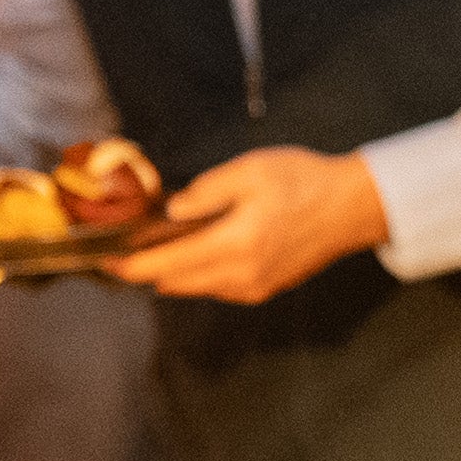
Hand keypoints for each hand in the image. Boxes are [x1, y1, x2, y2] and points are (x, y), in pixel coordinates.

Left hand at [116, 148, 386, 303]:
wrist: (352, 207)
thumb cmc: (303, 181)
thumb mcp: (249, 171)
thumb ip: (205, 192)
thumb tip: (172, 212)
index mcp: (234, 245)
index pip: (169, 264)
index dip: (133, 266)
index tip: (108, 262)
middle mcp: (242, 275)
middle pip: (179, 283)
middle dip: (148, 272)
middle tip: (124, 256)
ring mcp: (255, 287)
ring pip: (199, 288)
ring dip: (176, 274)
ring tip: (157, 252)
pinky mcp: (267, 288)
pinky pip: (221, 288)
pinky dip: (201, 276)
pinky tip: (198, 257)